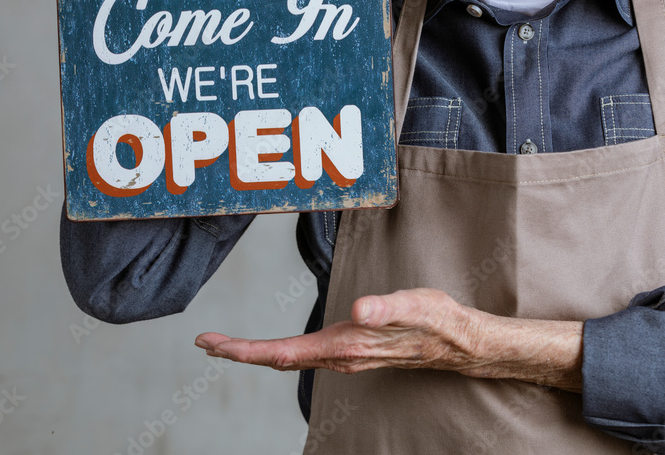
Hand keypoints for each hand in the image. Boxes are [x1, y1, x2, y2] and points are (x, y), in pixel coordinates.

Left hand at [194, 288, 583, 390]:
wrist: (458, 342)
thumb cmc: (437, 322)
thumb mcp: (414, 306)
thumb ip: (386, 307)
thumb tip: (357, 309)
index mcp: (344, 345)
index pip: (281, 353)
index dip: (244, 350)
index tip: (211, 344)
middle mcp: (339, 356)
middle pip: (277, 359)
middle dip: (240, 353)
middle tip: (206, 343)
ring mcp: (344, 356)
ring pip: (289, 359)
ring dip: (256, 353)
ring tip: (228, 346)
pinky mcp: (351, 350)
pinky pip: (304, 355)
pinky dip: (279, 351)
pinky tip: (275, 347)